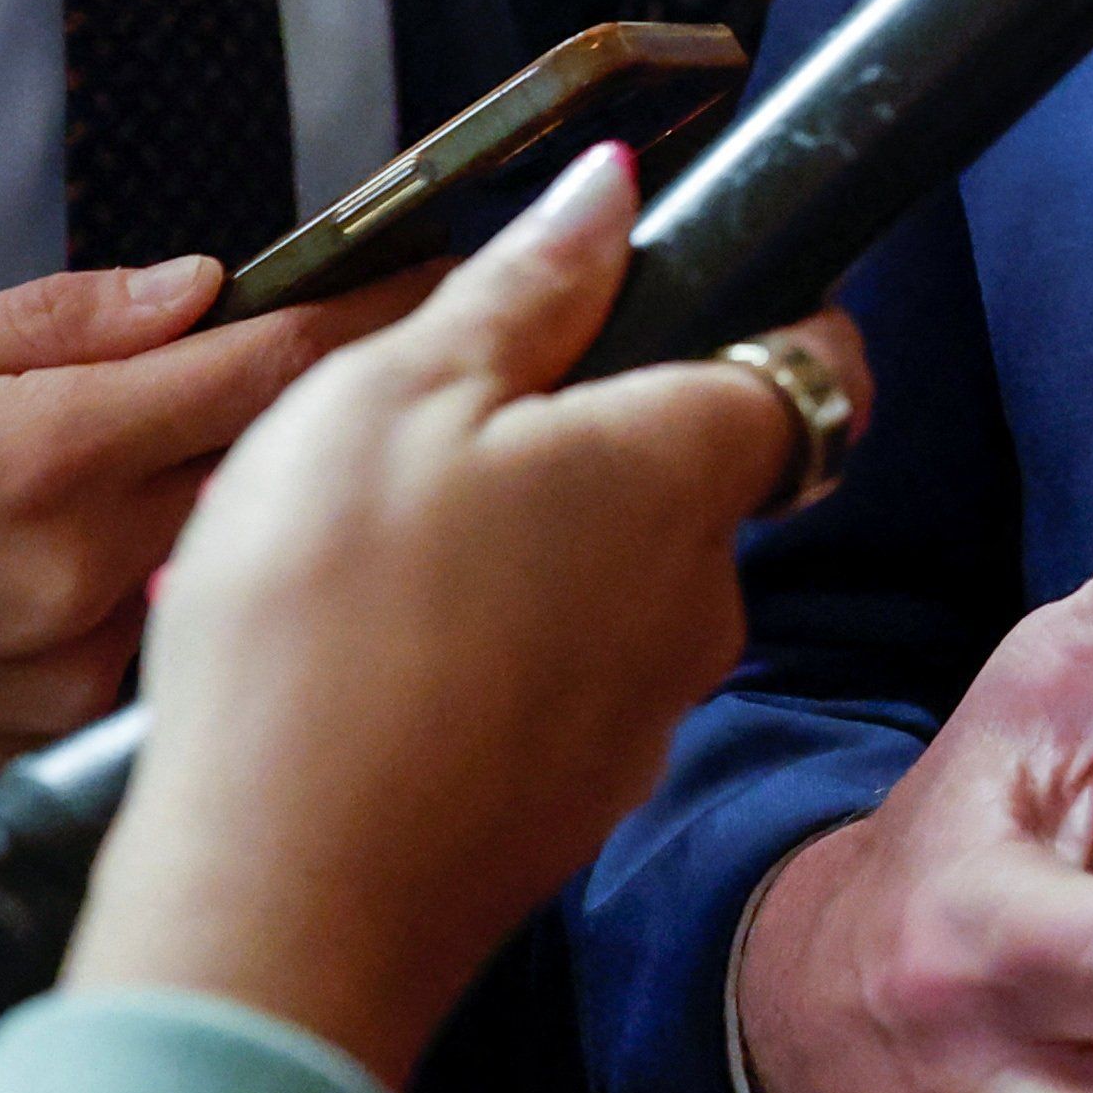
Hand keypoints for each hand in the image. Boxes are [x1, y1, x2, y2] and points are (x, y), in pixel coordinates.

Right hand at [0, 248, 388, 1062]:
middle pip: (264, 475)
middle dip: (316, 417)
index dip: (358, 316)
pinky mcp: (46, 742)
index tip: (433, 272)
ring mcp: (68, 675)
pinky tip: (100, 573)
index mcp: (37, 459)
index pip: (255, 373)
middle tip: (359, 360)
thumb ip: (54, 326)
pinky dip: (152, 598)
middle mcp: (76, 575)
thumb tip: (203, 285)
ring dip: (234, 515)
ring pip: (213, 568)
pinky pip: (144, 646)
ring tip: (209, 472)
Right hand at [69, 149, 861, 1087]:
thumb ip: (523, 288)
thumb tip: (614, 189)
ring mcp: (649, 710)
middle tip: (436, 435)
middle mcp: (704, 594)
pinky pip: (556, 685)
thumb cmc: (326, 630)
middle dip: (591, 439)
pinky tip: (371, 664)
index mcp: (686, 469)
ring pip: (614, 583)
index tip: (679, 296)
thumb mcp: (390, 395)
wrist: (281, 903)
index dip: (764, 314)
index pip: (811, 365)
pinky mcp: (578, 798)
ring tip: (369, 561)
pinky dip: (486, 658)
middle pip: (693, 474)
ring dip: (523, 554)